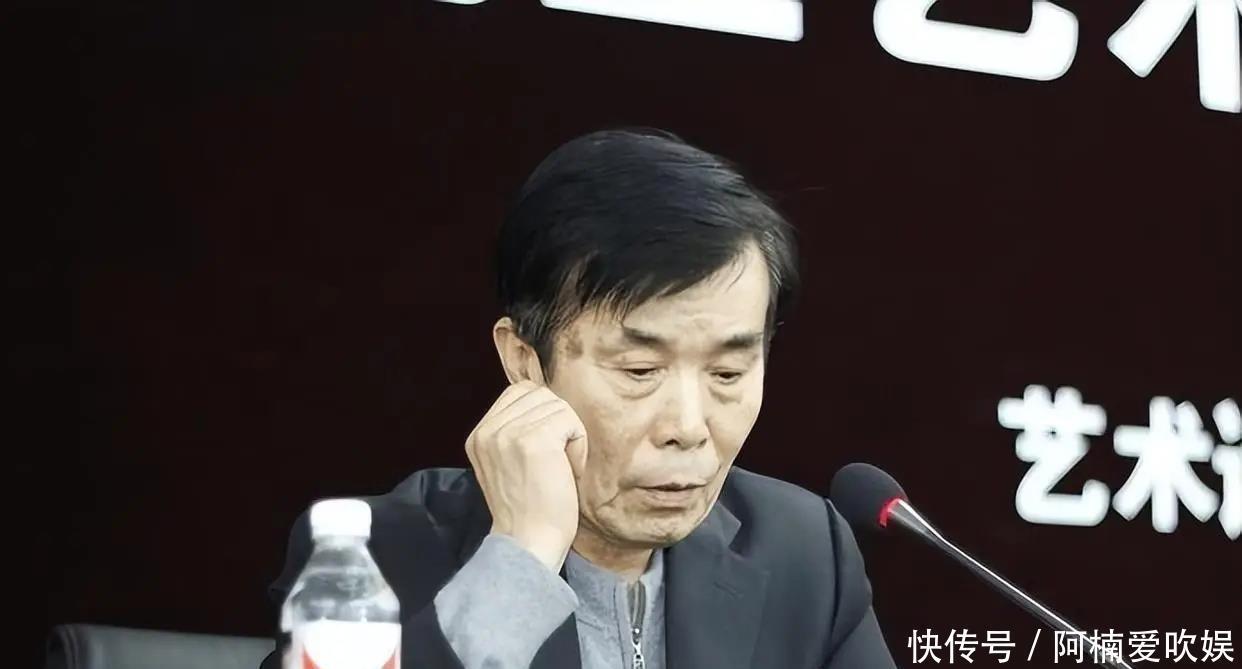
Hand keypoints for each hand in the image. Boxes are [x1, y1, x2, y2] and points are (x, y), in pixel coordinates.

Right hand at [465, 381, 588, 572]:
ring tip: (564, 467)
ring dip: (570, 434)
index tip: (547, 450)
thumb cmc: (528, 509)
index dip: (543, 414)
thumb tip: (547, 403)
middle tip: (559, 459)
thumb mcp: (506, 464)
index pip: (518, 392)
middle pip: (540, 394)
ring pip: (557, 405)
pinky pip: (570, 420)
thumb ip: (513, 433)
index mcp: (478, 435)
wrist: (528, 543)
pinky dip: (579, 444)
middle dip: (558, 423)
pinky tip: (571, 471)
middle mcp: (488, 429)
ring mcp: (508, 432)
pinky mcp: (534, 439)